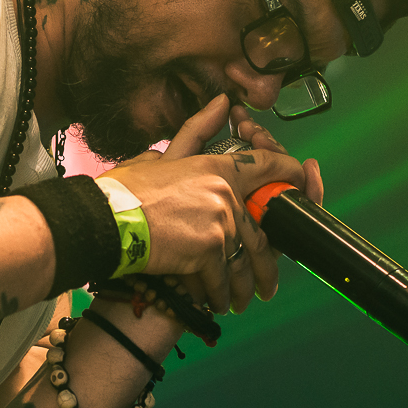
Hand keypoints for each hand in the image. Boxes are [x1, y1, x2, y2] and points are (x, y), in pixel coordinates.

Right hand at [100, 96, 305, 313]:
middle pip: (260, 231)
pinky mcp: (209, 248)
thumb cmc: (124, 192)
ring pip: (245, 260)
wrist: (104, 220)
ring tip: (241, 301)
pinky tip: (216, 305)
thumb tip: (221, 102)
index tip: (303, 188)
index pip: (268, 167)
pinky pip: (223, 278)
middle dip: (265, 265)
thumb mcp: (162, 155)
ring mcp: (220, 220)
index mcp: (216, 167)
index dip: (290, 177)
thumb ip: (197, 130)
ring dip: (243, 287)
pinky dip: (220, 296)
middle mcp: (225, 192)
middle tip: (266, 285)